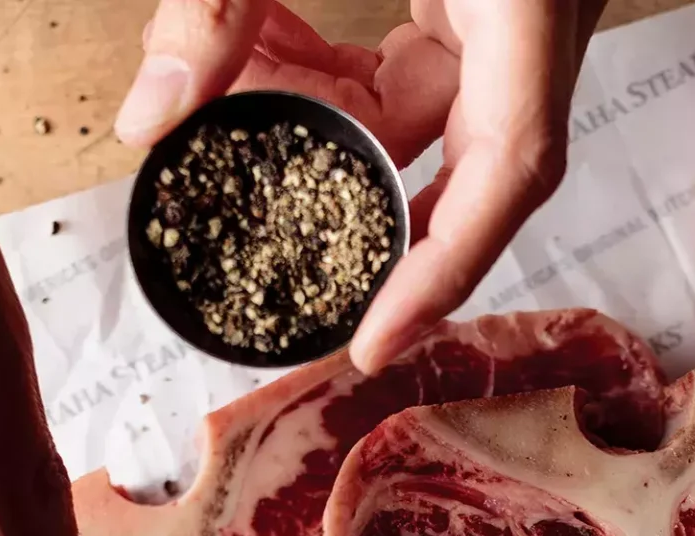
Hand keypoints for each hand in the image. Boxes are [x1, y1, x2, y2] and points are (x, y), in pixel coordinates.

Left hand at [113, 0, 607, 371]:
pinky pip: (425, 65)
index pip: (515, 166)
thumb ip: (218, 3)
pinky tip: (264, 57)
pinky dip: (341, 78)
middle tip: (294, 282)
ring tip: (242, 141)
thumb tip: (152, 120)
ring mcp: (519, 9)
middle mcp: (543, 17)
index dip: (447, 268)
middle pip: (479, 166)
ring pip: (441, 119)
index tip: (377, 342)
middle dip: (375, 220)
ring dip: (335, 136)